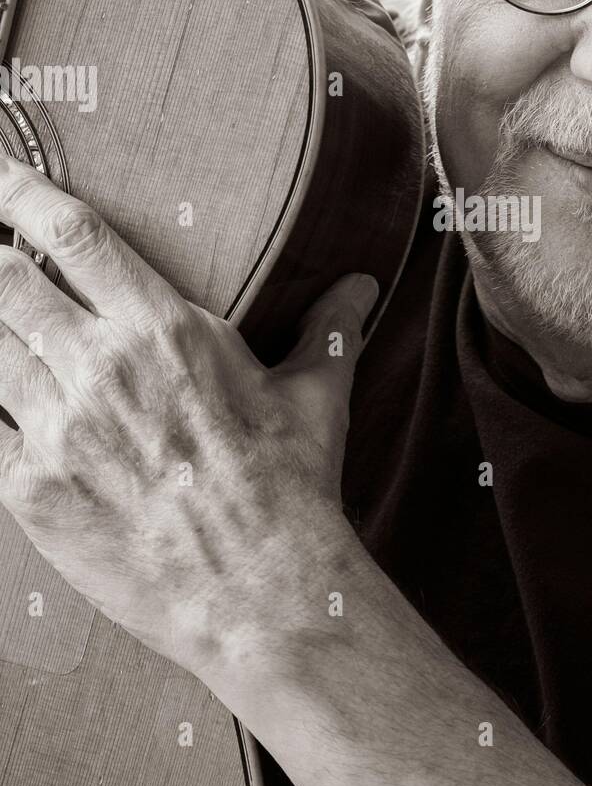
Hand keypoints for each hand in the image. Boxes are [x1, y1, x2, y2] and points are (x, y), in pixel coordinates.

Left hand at [0, 155, 376, 678]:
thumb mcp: (318, 396)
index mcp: (164, 329)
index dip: (18, 192)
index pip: (70, 235)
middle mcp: (100, 367)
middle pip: (2, 280)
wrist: (261, 593)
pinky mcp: (29, 492)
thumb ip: (328, 327)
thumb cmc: (292, 489)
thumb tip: (360, 285)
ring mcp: (57, 429)